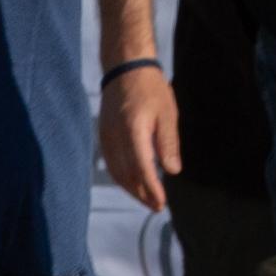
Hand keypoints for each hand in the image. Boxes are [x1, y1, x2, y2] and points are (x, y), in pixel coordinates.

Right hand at [101, 64, 183, 203]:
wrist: (125, 68)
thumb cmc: (150, 89)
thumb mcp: (167, 114)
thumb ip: (168, 144)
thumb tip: (172, 171)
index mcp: (133, 130)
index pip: (141, 167)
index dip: (151, 188)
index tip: (161, 203)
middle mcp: (115, 136)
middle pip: (127, 174)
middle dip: (142, 194)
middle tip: (157, 206)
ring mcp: (106, 136)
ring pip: (116, 172)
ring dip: (131, 189)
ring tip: (147, 199)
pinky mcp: (103, 135)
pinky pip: (111, 163)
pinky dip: (122, 177)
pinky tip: (133, 183)